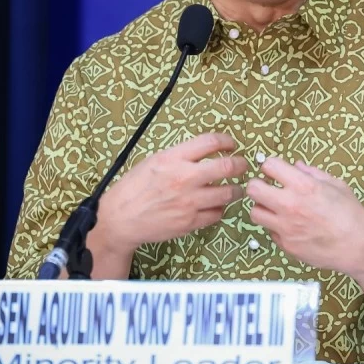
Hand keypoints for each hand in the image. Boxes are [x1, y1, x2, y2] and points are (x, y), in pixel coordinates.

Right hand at [98, 133, 247, 253]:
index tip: (231, 145)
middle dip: (241, 164)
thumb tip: (206, 152)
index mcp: (173, 158)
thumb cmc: (134, 188)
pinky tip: (215, 205)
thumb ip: (180, 156)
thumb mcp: (154, 161)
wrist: (120, 219)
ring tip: (233, 188)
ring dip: (235, 189)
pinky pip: (217, 214)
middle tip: (242, 165)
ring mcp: (189, 202)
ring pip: (228, 193)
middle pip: (227, 167)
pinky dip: (220, 208)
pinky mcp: (190, 222)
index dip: (227, 141)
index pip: (210, 142)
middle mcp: (184, 178)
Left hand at [246, 158, 363, 276]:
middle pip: (253, 189)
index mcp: (304, 186)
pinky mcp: (286, 245)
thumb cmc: (352, 215)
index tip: (275, 171)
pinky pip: (270, 231)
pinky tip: (290, 226)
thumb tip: (296, 166)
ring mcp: (285, 227)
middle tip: (268, 188)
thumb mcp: (337, 185)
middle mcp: (290, 205)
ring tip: (276, 208)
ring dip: (263, 208)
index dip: (271, 166)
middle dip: (259, 186)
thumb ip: (313, 173)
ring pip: (255, 212)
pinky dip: (275, 227)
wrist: (359, 248)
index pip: (269, 165)